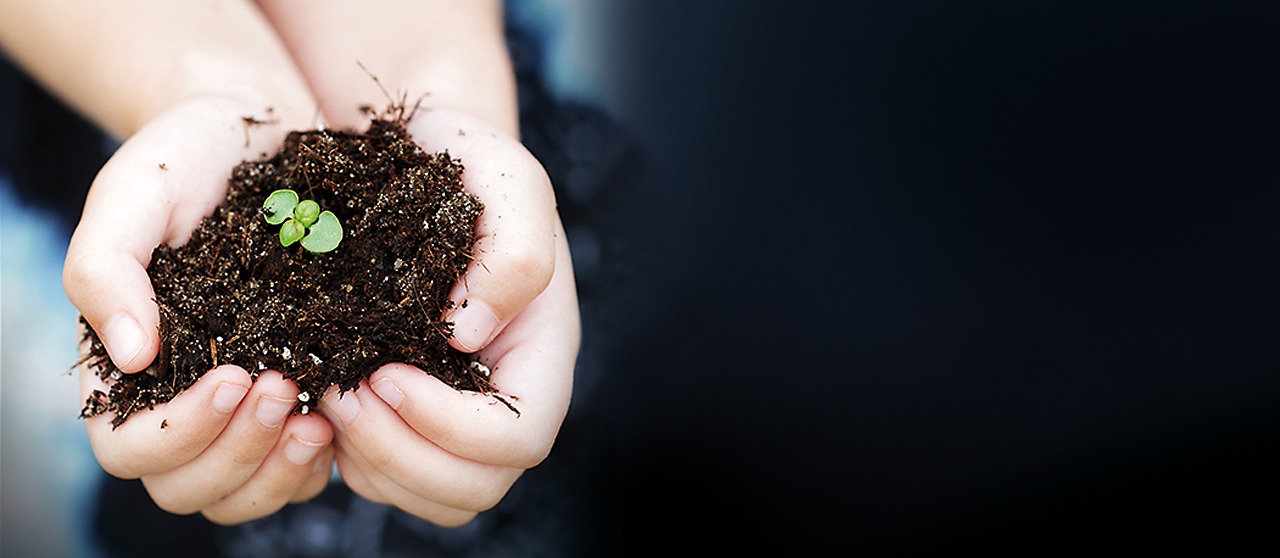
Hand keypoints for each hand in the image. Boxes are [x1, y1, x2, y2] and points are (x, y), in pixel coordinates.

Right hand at [68, 95, 334, 522]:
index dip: (178, 434)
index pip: (130, 449)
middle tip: (284, 388)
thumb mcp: (134, 191)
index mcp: (131, 366)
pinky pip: (303, 467)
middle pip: (190, 487)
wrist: (263, 127)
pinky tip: (347, 411)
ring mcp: (245, 404)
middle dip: (238, 453)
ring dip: (281, 470)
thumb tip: (130, 358)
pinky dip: (323, 460)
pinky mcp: (303, 390)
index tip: (231, 375)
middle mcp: (183, 397)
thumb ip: (107, 268)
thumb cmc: (186, 155)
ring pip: (246, 491)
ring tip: (319, 415)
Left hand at [320, 110, 578, 524]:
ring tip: (330, 393)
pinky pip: (387, 478)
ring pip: (430, 495)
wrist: (421, 155)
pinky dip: (350, 458)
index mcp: (539, 351)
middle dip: (401, 453)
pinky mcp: (409, 417)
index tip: (386, 371)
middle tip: (343, 393)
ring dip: (371, 462)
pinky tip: (325, 395)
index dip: (453, 427)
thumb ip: (514, 250)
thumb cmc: (468, 161)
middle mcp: (503, 396)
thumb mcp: (508, 177)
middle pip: (475, 486)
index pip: (519, 437)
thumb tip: (472, 334)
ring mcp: (457, 413)